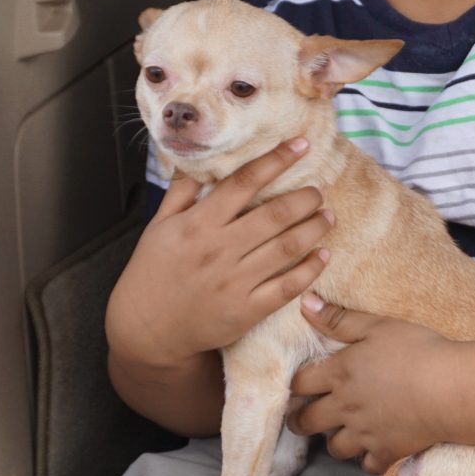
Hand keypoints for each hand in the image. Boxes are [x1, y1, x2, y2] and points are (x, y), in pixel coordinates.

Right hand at [106, 139, 331, 367]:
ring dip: (314, 228)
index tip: (300, 145)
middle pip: (275, 214)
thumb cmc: (152, 273)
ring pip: (287, 247)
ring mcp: (235, 281)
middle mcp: (219, 249)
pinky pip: (288, 286)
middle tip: (318, 191)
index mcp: (197, 224)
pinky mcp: (247, 310)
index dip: (276, 160)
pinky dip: (310, 268)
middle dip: (305, 198)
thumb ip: (181, 192)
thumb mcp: (158, 227)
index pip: (243, 182)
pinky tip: (323, 254)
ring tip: (328, 216)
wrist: (146, 329)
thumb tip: (197, 159)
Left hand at [287, 296, 456, 473]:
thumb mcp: (379, 326)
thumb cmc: (417, 351)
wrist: (450, 390)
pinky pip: (368, 465)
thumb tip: (304, 303)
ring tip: (343, 432)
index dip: (294, 386)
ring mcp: (365, 433)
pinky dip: (368, 460)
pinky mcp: (387, 451)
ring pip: (334, 447)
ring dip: (335, 441)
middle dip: (300, 420)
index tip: (297, 387)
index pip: (298, 384)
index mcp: (339, 374)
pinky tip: (375, 450)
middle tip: (305, 417)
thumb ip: (340, 318)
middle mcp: (344, 407)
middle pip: (306, 422)